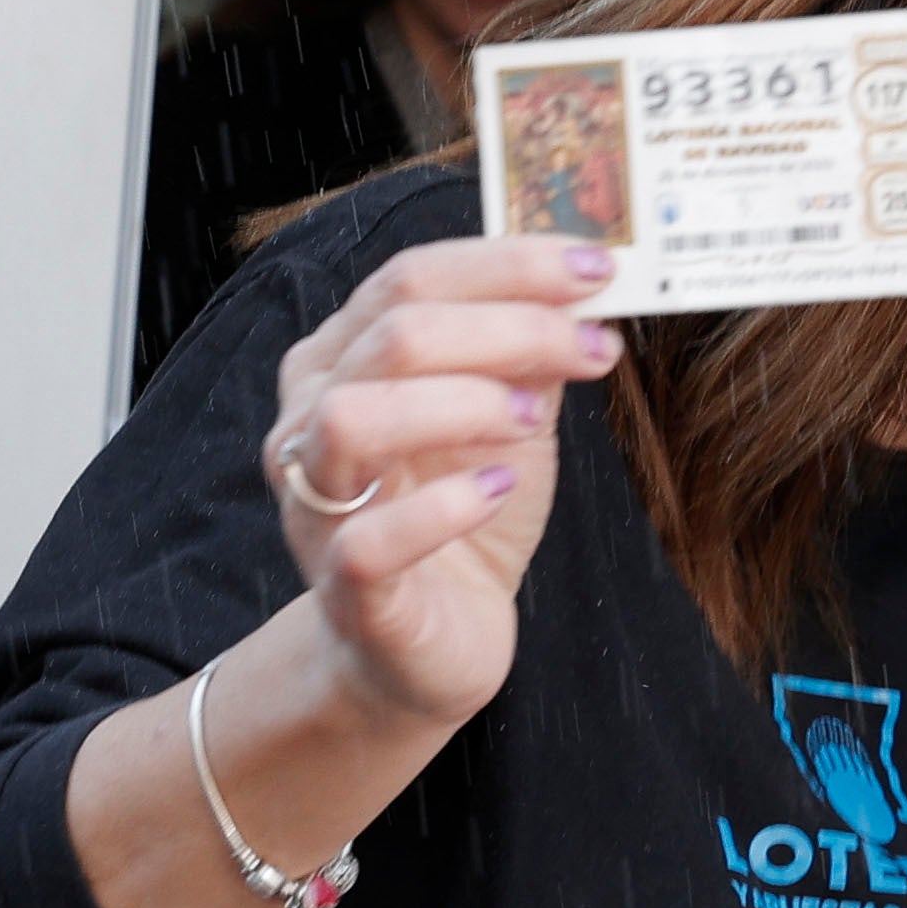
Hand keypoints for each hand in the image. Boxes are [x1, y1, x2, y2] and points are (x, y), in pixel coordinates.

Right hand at [261, 236, 622, 736]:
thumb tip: (583, 286)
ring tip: (529, 421)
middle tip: (593, 346)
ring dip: (462, 403)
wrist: (428, 643)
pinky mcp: (344, 588)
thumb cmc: (462, 518)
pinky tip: (497, 491)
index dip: (508, 264)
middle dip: (509, 326)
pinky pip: (369, 540)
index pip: (410, 278)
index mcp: (343, 360)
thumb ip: (529, 354)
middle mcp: (309, 420)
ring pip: (353, 418)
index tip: (597, 269)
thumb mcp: (508, 419)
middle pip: (392, 333)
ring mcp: (317, 505)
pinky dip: (445, 507)